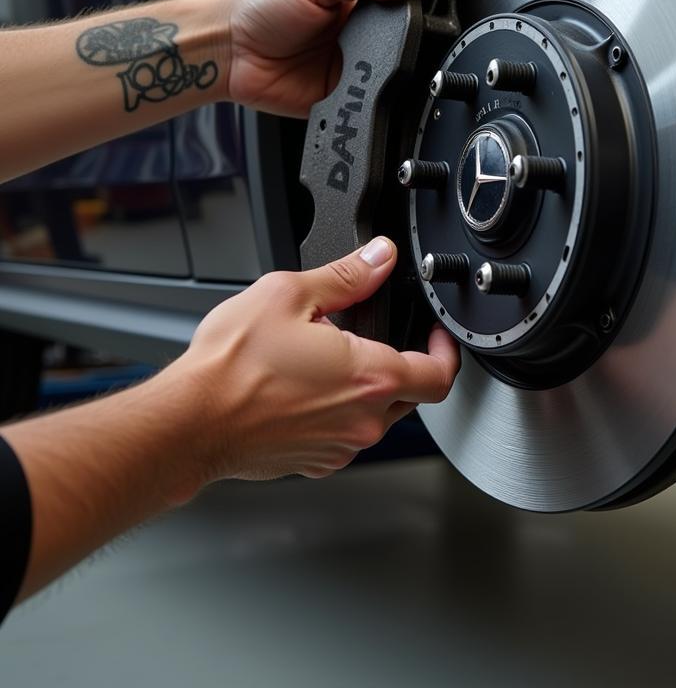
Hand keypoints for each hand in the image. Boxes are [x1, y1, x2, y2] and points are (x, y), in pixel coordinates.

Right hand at [165, 236, 459, 481]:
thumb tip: (380, 257)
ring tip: (330, 358)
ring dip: (365, 388)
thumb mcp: (290, 294)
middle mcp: (363, 421)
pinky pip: (343, 433)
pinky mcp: (314, 461)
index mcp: (371, 377)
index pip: (440, 374)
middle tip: (375, 336)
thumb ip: (347, 275)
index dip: (446, 351)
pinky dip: (337, 411)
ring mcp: (339, 446)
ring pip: (375, 415)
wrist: (187, 424)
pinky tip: (305, 388)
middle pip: (411, 394)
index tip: (437, 335)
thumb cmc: (230, 368)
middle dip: (403, 363)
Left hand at [225, 0, 422, 116]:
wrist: (228, 51)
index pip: (400, 9)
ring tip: (362, 63)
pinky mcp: (339, 102)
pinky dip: (363, 102)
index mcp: (357, 7)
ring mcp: (350, 74)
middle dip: (398, 48)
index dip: (411, 9)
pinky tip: (353, 88)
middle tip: (380, 39)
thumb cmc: (261, 8)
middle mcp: (358, 41)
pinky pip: (363, 107)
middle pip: (400, 49)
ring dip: (380, 76)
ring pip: (386, 82)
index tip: (415, 7)